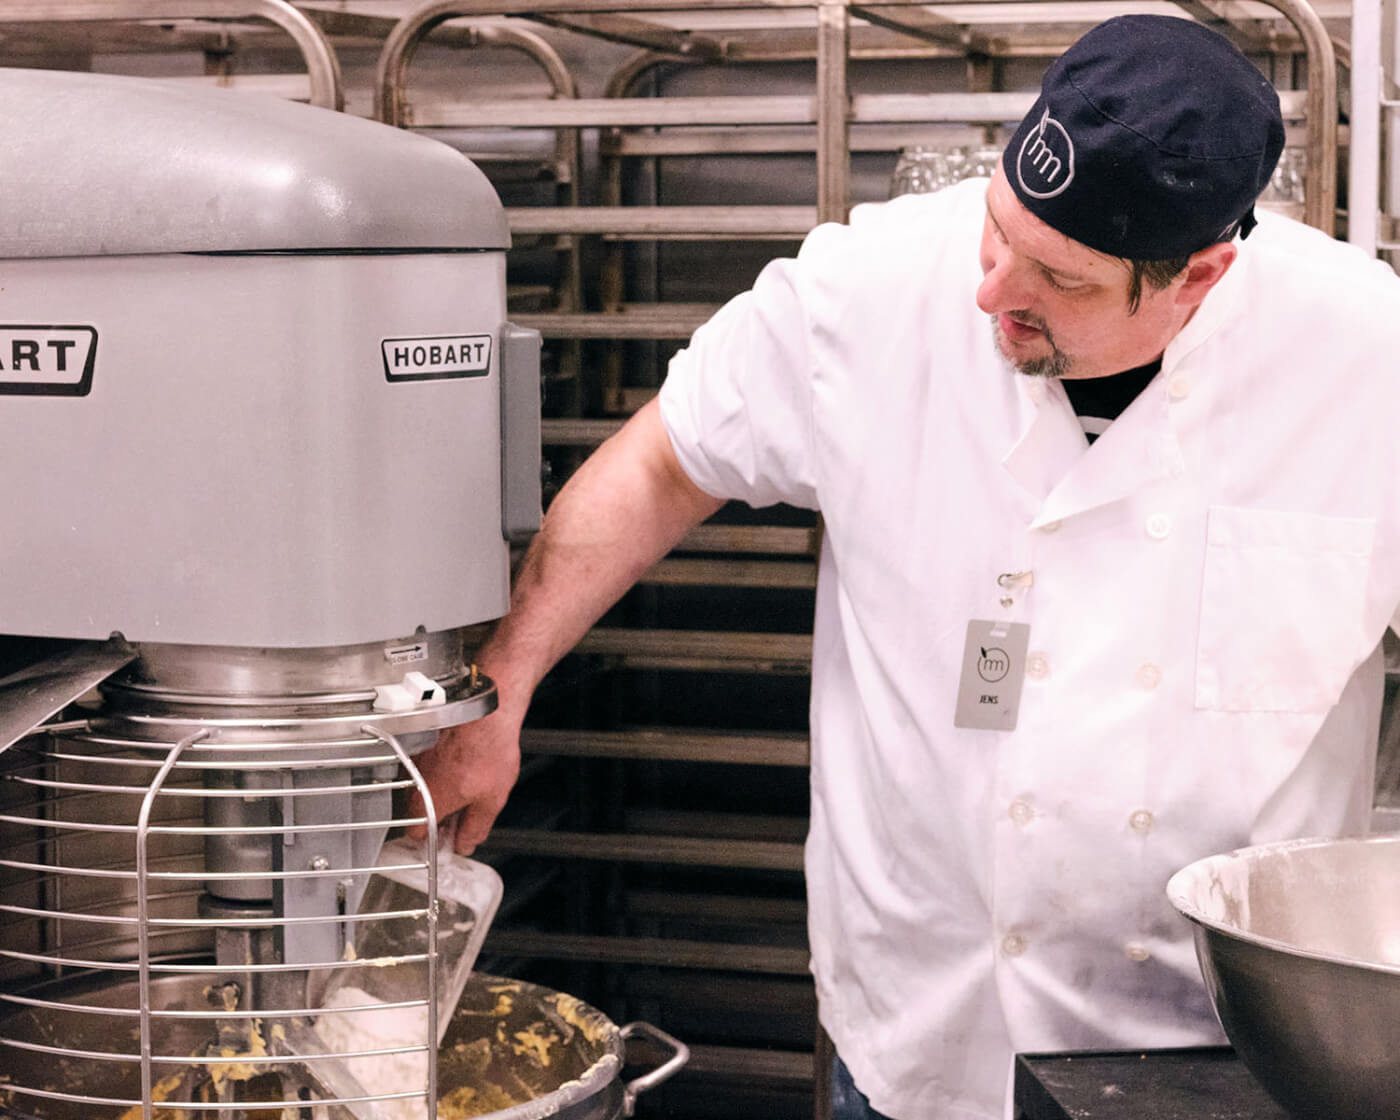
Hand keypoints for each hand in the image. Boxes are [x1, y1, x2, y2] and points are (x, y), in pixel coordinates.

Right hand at [405, 705, 521, 854]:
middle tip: (462, 810)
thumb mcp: (491, 800)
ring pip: (421, 787)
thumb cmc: (488, 747)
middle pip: (418, 811)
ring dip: (438, 790)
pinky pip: (424, 767)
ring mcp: (416, 760)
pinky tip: (461, 763)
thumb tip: (465, 843)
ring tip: (466, 782)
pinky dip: (438, 770)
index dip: (433, 838)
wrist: (486, 709)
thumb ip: (475, 828)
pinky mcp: (421, 744)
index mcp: (429, 801)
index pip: (416, 834)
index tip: (447, 837)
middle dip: (438, 814)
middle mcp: (415, 782)